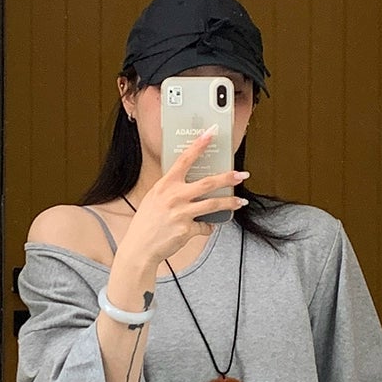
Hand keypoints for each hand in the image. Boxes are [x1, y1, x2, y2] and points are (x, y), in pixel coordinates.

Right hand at [122, 127, 248, 269]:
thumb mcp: (154, 198)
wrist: (139, 247)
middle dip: (228, 178)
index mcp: (165, 185)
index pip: (185, 160)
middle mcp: (174, 196)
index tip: (210, 133)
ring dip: (230, 203)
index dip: (199, 145)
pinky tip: (206, 227)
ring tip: (241, 202)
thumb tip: (190, 185)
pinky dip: (208, 227)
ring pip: (214, 204)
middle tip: (242, 175)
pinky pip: (205, 226)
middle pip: (208, 183)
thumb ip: (171, 190)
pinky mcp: (187, 229)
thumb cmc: (146, 222)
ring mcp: (181, 213)